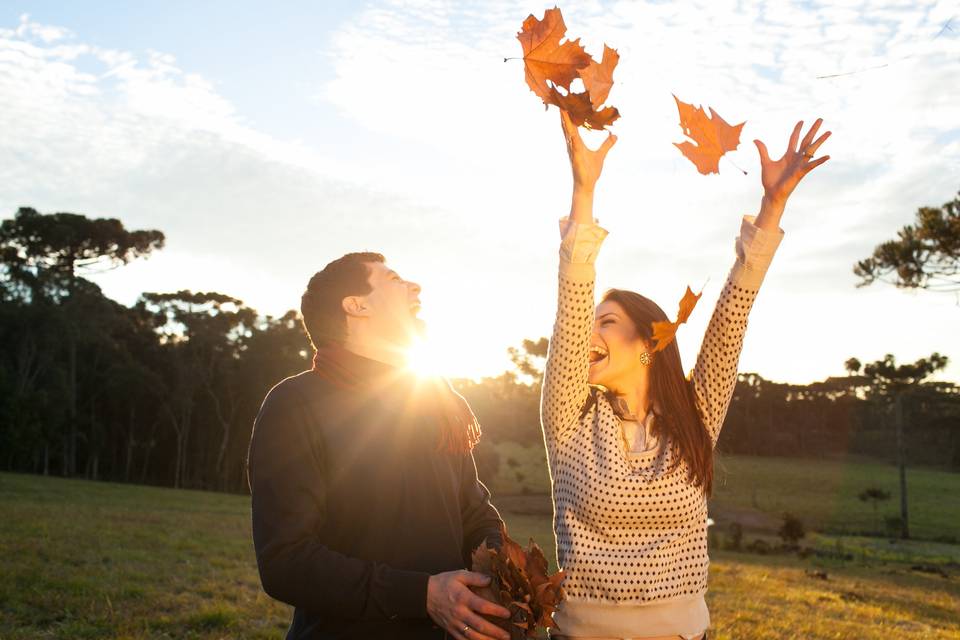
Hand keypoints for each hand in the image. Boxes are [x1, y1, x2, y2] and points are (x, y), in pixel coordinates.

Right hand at [426, 570, 510, 639]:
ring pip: (472, 636)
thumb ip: (475, 577)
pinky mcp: (450, 629)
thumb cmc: (443, 583)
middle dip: (495, 632)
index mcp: (463, 598)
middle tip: (507, 635)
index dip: (496, 611)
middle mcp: (460, 613)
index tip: (508, 614)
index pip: (483, 606)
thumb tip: (490, 580)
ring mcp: (455, 623)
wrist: (424, 594)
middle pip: (480, 625)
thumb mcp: (459, 575)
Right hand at [560, 109, 616, 223]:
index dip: (568, 114)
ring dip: (563, 118)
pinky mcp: (575, 153)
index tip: (566, 102)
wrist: (587, 185)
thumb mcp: (601, 155)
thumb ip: (607, 144)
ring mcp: (572, 148)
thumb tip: (614, 135)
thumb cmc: (590, 172)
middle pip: (566, 124)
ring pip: (566, 129)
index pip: (571, 125)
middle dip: (563, 112)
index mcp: (576, 143)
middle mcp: (571, 143)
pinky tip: (567, 123)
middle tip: (560, 98)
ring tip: (561, 105)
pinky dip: (569, 130)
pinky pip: (571, 138)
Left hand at [753, 118, 830, 226]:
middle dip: (813, 130)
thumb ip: (763, 151)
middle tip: (820, 119)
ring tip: (829, 132)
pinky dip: (819, 161)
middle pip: (806, 141)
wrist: (771, 194)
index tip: (801, 121)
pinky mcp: (800, 173)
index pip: (794, 139)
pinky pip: (811, 166)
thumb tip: (755, 140)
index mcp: (788, 155)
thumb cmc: (770, 180)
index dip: (797, 130)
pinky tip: (828, 156)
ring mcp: (800, 165)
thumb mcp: (765, 162)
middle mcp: (796, 158)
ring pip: (812, 150)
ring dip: (820, 141)